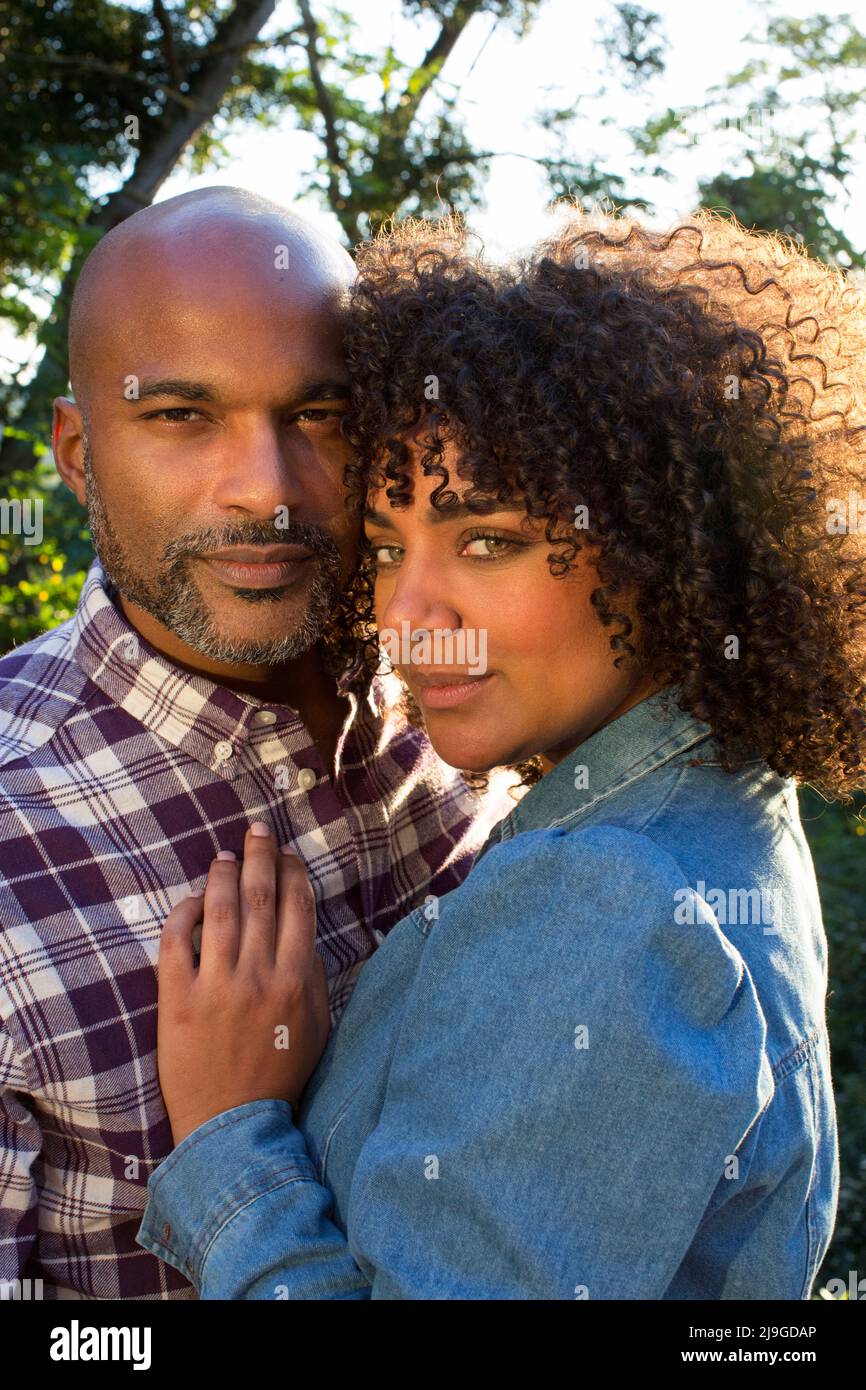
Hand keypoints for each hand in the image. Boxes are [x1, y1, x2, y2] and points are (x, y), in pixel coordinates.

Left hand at [156, 823, 330, 1146]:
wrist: (231, 1124)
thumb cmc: (278, 1077)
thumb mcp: (315, 1029)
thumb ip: (315, 980)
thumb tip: (305, 939)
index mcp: (295, 980)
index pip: (297, 908)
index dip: (293, 873)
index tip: (289, 853)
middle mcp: (258, 974)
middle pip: (261, 898)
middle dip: (260, 856)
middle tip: (257, 829)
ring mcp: (216, 985)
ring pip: (221, 911)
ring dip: (223, 875)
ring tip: (223, 854)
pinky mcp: (177, 999)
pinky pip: (176, 942)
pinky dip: (184, 914)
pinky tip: (192, 900)